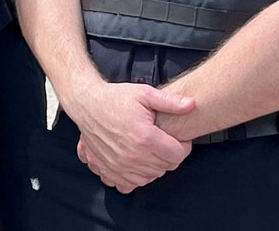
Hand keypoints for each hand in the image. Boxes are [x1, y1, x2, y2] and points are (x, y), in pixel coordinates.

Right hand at [69, 81, 194, 192]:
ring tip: (150, 149)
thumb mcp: (144, 93)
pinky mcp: (108, 169)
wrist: (86, 104)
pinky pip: (129, 185)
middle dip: (169, 156)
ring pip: (150, 177)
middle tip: (163, 141)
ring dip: (154, 167)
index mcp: (145, 137)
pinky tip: (135, 162)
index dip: (182, 146)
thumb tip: (192, 104)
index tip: (177, 138)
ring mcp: (119, 165)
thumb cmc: (115, 98)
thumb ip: (170, 102)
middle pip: (165, 167)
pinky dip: (136, 177)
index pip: (177, 155)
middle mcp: (133, 155)